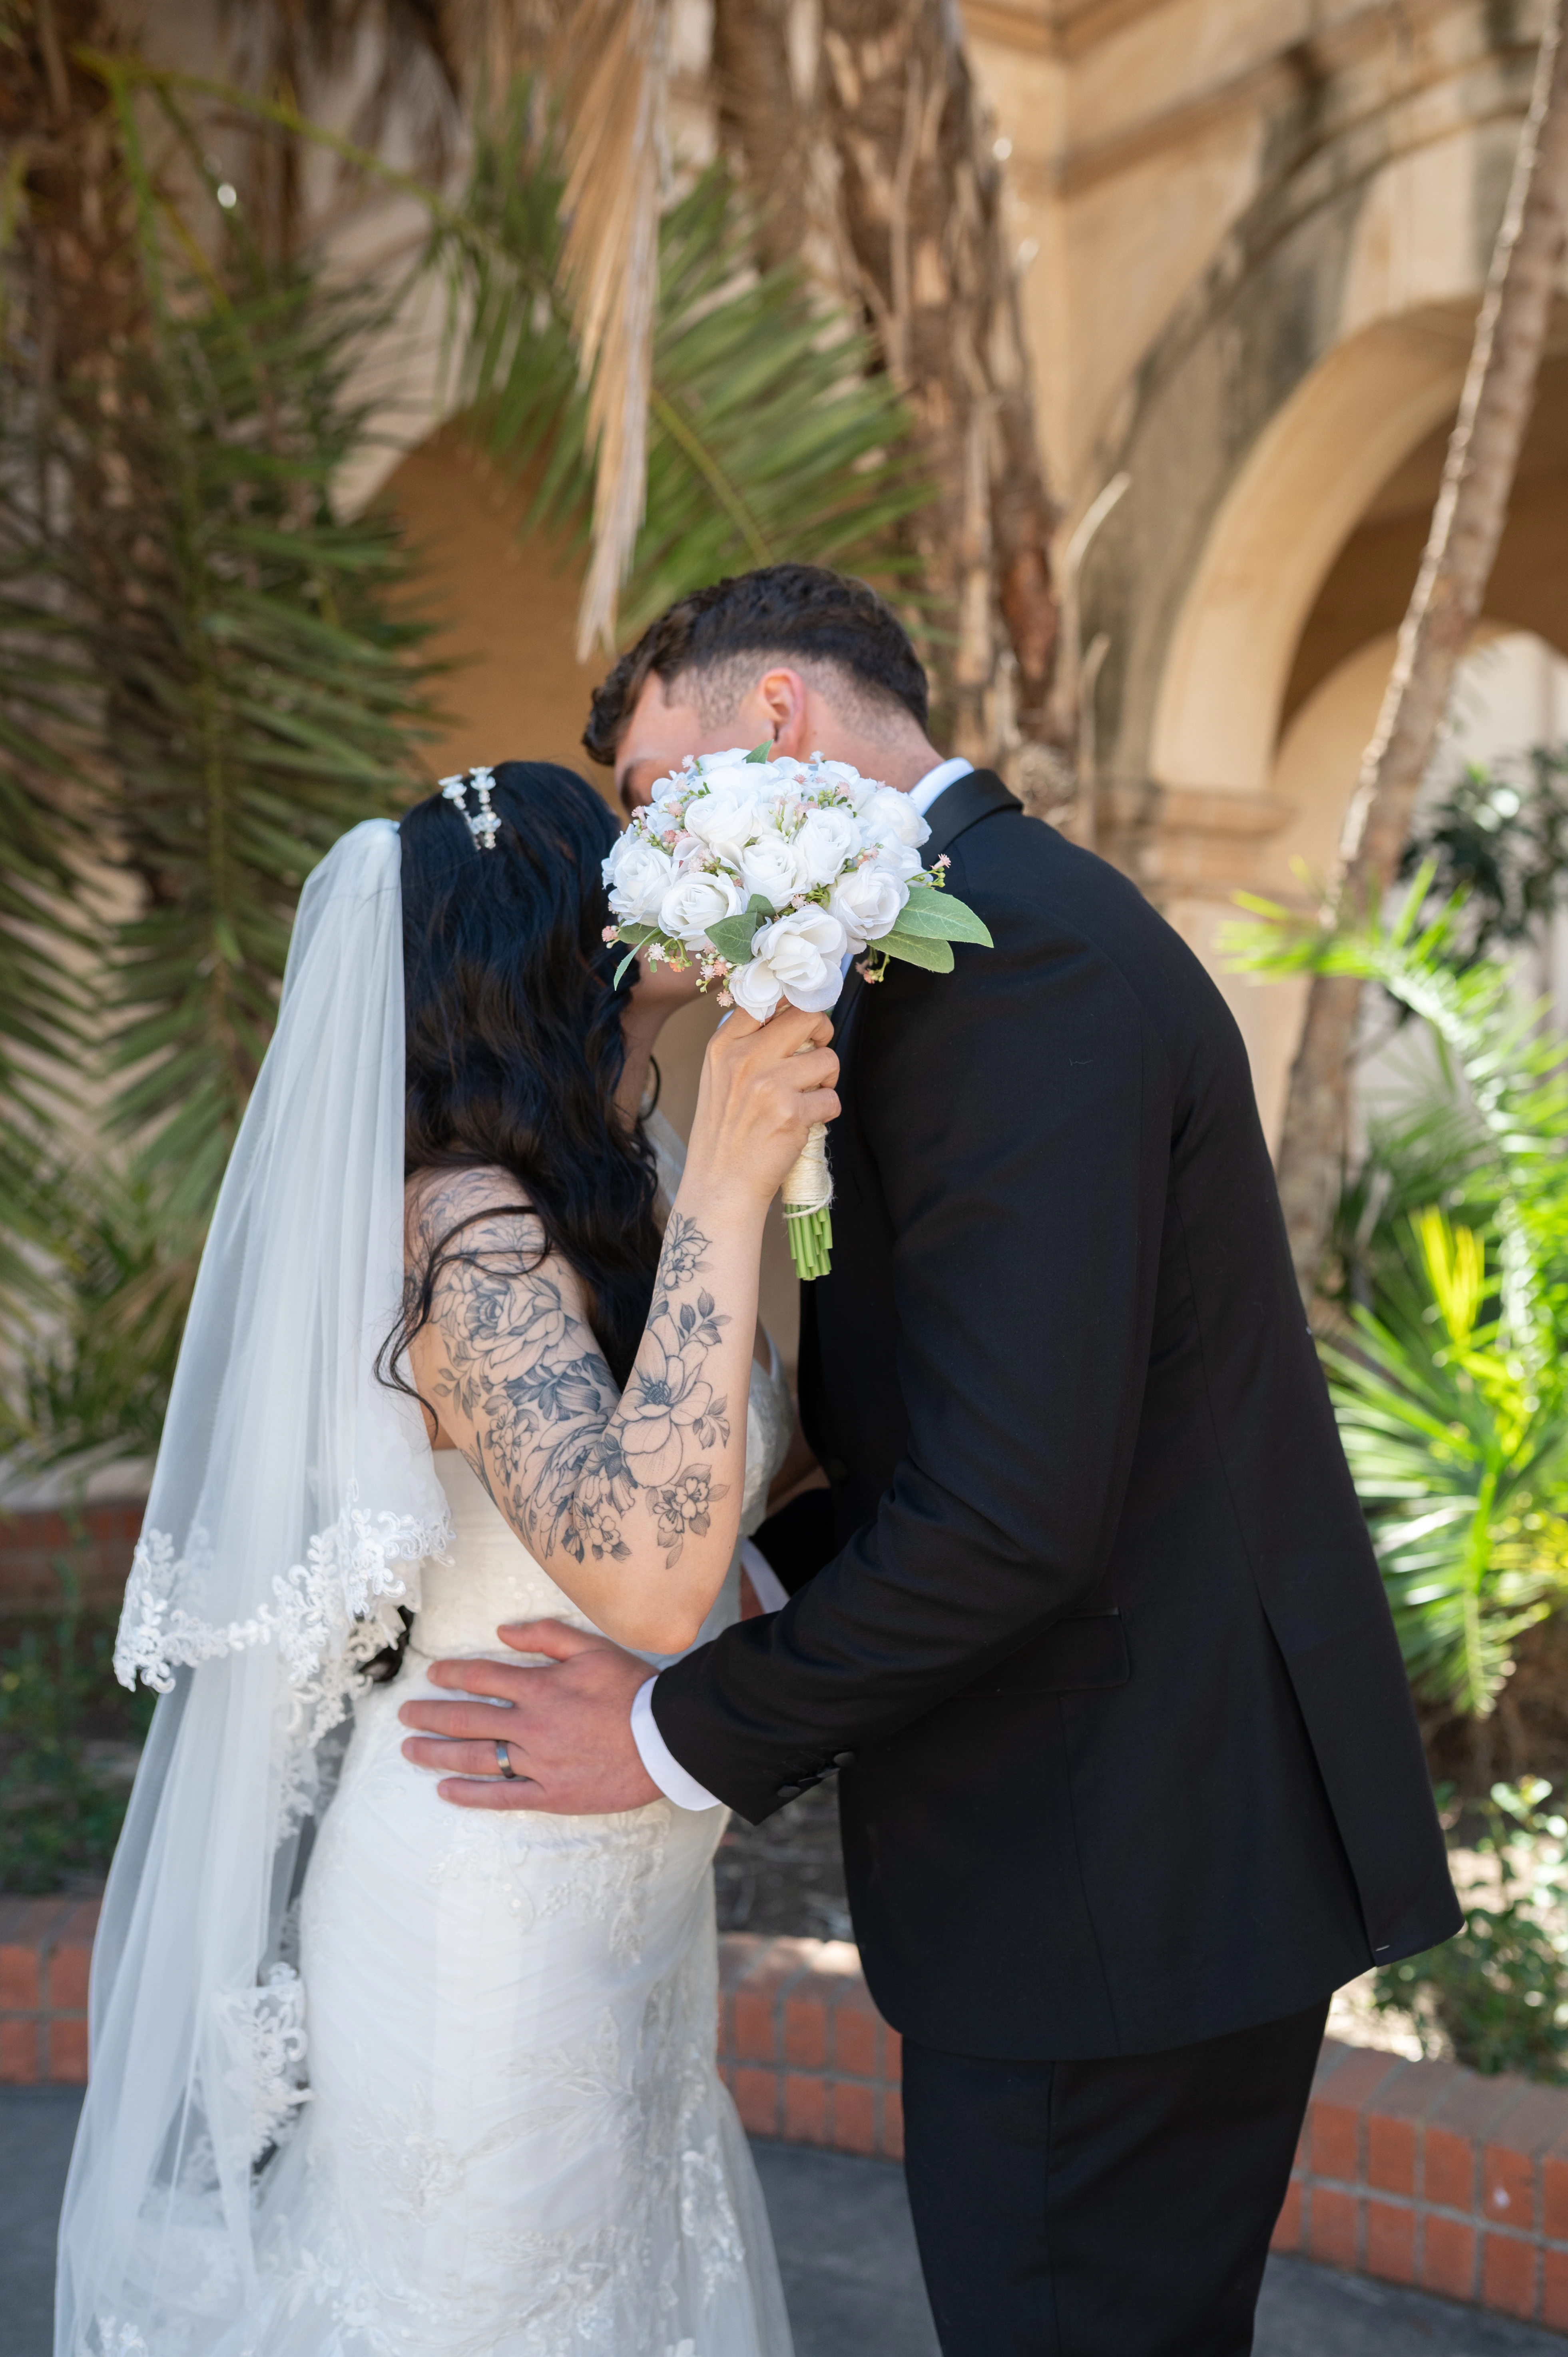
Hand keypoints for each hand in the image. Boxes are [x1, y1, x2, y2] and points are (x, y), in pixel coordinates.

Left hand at [398, 1619, 660, 1812]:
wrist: (666, 1739)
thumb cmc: (632, 1689)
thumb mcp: (593, 1647)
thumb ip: (546, 1635)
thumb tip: (503, 1630)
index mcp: (540, 1687)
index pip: (481, 1677)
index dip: (451, 1673)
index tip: (431, 1674)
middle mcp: (532, 1725)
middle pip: (466, 1719)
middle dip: (429, 1715)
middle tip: (403, 1715)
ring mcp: (539, 1763)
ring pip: (476, 1758)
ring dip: (436, 1753)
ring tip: (409, 1750)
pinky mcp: (551, 1794)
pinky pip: (502, 1795)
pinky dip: (470, 1794)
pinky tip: (446, 1790)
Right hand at [685, 1004, 838, 1211]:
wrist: (720, 1183)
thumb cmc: (724, 1131)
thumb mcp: (719, 1076)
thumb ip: (747, 1043)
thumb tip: (789, 1015)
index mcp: (725, 1044)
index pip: (768, 997)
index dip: (795, 1003)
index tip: (802, 1019)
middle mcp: (745, 1058)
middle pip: (808, 1017)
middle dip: (824, 1033)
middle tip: (817, 1053)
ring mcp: (769, 1085)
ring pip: (828, 1058)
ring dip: (827, 1079)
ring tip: (809, 1095)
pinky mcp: (792, 1113)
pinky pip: (832, 1098)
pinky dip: (826, 1111)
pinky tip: (806, 1121)